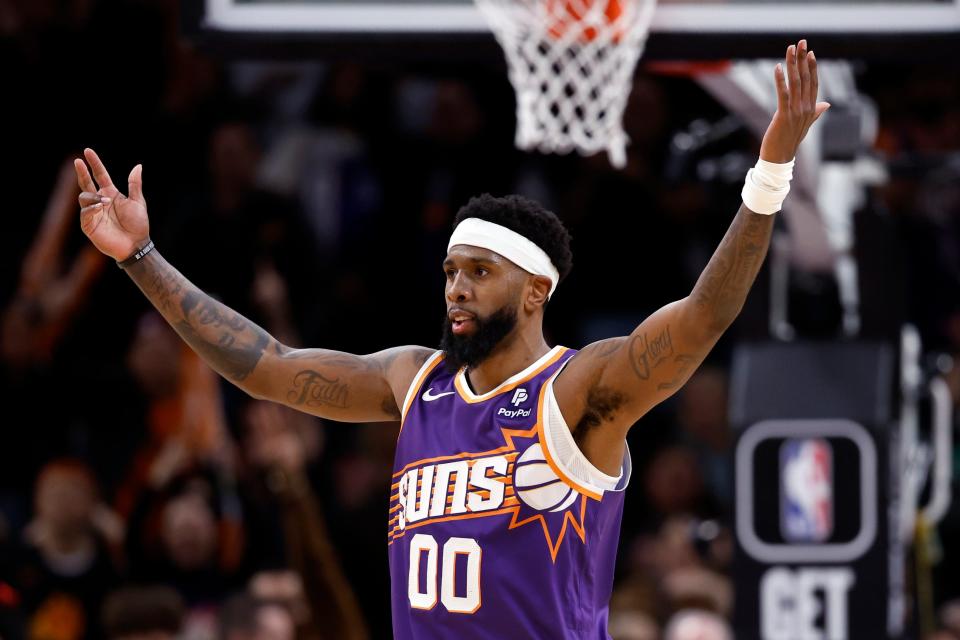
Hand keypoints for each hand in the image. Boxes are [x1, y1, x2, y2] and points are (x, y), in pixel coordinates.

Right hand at [74, 148, 149, 260]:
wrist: (137, 245)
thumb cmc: (138, 225)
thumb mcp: (138, 202)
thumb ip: (134, 184)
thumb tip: (138, 166)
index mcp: (110, 194)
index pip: (100, 175)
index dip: (94, 164)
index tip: (87, 151)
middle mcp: (100, 201)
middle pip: (86, 183)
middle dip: (82, 172)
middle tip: (78, 161)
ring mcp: (93, 213)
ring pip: (84, 197)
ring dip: (93, 196)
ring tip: (105, 201)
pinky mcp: (89, 225)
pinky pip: (85, 213)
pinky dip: (91, 208)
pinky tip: (100, 207)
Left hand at [759, 40, 830, 163]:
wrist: (779, 159)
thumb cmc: (789, 141)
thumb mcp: (804, 125)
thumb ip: (815, 113)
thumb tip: (826, 104)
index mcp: (811, 109)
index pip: (813, 83)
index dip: (812, 67)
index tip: (810, 52)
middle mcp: (806, 108)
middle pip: (806, 79)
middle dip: (803, 59)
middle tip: (801, 42)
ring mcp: (796, 112)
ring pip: (796, 83)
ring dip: (792, 64)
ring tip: (790, 49)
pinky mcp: (784, 116)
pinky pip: (783, 94)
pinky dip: (780, 80)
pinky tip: (777, 68)